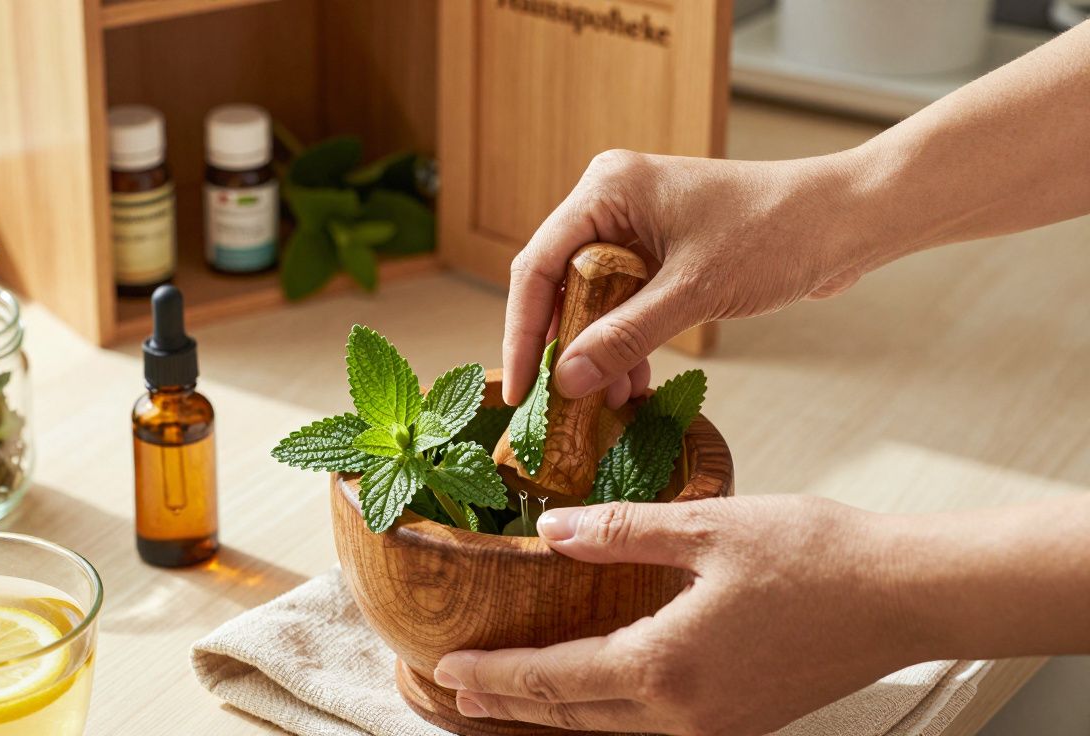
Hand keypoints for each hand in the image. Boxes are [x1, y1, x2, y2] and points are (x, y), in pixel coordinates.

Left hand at [433, 496, 929, 734]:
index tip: (448, 671)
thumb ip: (619, 534)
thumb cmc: (814, 556)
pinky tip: (593, 697)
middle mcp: (684, 714)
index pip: (555, 681)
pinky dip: (603, 718)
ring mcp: (716, 728)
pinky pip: (650, 731)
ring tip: (509, 699)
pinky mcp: (741, 723)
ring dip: (554, 717)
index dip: (497, 677)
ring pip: (610, 732)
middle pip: (573, 719)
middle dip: (509, 705)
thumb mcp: (707, 528)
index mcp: (666, 667)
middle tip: (456, 692)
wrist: (904, 597)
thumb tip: (551, 532)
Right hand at [503, 150, 879, 407]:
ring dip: (596, 351)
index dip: (523, 332)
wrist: (847, 220)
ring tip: (604, 403)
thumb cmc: (777, 233)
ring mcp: (637, 225)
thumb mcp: (693, 292)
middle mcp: (612, 201)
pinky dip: (625, 342)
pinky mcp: (662, 250)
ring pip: (591, 298)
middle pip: (559, 283)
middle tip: (556, 405)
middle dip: (561, 347)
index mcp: (607, 189)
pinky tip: (631, 383)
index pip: (538, 266)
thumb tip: (566, 381)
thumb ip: (624, 337)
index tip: (520, 387)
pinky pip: (623, 302)